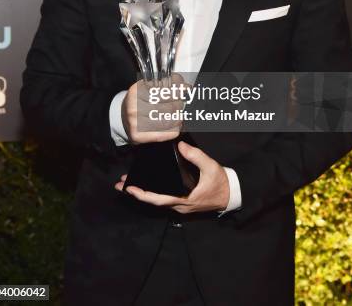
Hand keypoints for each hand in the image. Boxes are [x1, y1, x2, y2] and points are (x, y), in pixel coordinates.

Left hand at [115, 140, 229, 213]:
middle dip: (136, 194)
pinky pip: (164, 199)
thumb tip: (180, 146)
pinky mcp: (182, 203)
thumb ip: (195, 156)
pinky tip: (147, 186)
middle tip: (120, 185)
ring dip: (143, 193)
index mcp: (184, 199)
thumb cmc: (220, 182)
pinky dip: (153, 193)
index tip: (129, 188)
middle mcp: (179, 206)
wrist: (231, 195)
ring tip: (129, 184)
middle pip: (154, 202)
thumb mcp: (210, 167)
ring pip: (158, 201)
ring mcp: (180, 206)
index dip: (142, 195)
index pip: (159, 199)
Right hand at [121, 73, 186, 143]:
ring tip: (178, 114)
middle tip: (181, 103)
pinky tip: (174, 124)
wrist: (123, 116)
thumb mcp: (150, 86)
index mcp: (137, 91)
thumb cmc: (139, 100)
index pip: (166, 89)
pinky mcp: (139, 136)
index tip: (185, 89)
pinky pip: (167, 133)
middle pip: (170, 106)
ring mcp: (136, 123)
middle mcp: (134, 107)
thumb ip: (168, 84)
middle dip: (180, 104)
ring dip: (179, 117)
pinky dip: (176, 128)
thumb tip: (186, 87)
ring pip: (170, 121)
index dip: (179, 89)